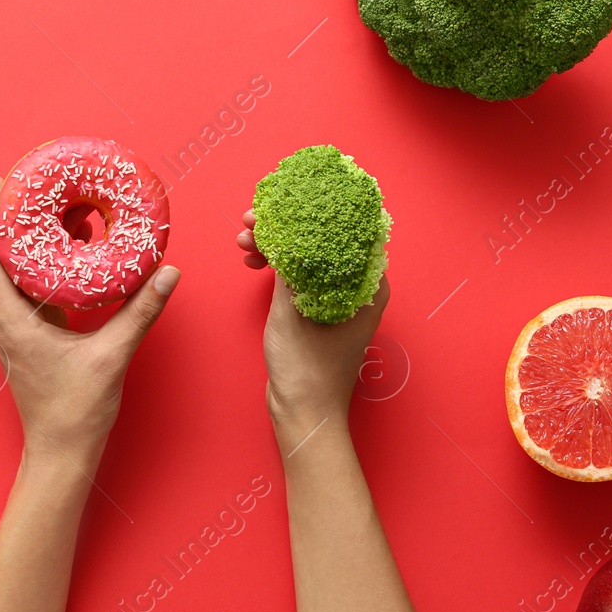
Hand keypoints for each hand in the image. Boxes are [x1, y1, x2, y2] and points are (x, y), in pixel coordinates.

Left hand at [0, 177, 179, 464]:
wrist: (61, 453)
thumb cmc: (75, 412)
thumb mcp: (112, 355)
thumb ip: (140, 311)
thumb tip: (167, 272)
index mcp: (12, 321)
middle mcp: (6, 321)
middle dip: (13, 218)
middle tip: (37, 185)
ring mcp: (16, 329)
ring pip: (16, 273)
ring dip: (34, 241)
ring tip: (62, 207)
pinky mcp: (31, 337)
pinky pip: (32, 290)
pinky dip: (48, 265)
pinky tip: (76, 250)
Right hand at [236, 211, 389, 448]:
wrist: (303, 414)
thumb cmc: (307, 368)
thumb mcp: (293, 307)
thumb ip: (291, 264)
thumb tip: (284, 225)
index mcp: (367, 284)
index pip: (350, 227)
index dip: (318, 207)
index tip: (287, 197)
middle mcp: (358, 288)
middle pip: (324, 239)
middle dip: (287, 225)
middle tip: (253, 219)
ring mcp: (338, 300)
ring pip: (308, 256)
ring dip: (277, 244)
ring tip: (244, 239)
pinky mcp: (319, 311)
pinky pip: (301, 276)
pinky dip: (278, 266)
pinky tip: (254, 260)